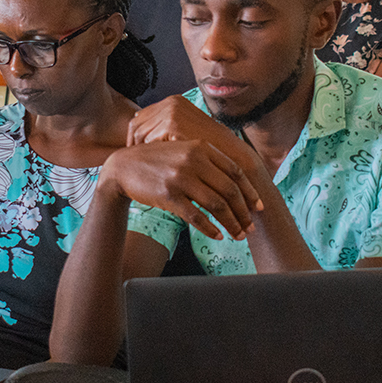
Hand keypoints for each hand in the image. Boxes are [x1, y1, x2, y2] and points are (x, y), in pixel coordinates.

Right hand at [99, 140, 261, 240]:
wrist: (123, 167)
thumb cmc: (156, 161)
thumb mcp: (182, 150)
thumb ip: (206, 159)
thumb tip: (235, 180)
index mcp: (200, 147)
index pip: (235, 171)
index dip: (250, 191)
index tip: (258, 207)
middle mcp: (193, 160)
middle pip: (229, 190)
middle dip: (244, 212)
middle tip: (251, 227)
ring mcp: (180, 177)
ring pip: (216, 205)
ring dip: (232, 223)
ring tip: (239, 235)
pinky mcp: (168, 195)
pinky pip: (196, 216)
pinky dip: (210, 228)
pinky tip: (218, 235)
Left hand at [128, 95, 263, 177]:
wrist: (231, 155)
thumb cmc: (207, 148)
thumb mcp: (185, 132)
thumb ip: (164, 128)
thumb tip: (139, 130)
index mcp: (173, 101)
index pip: (139, 118)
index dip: (134, 137)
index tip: (134, 154)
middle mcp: (171, 102)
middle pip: (136, 125)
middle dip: (133, 144)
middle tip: (133, 162)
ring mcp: (172, 111)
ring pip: (140, 134)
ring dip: (140, 151)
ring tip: (142, 166)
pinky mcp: (173, 124)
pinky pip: (149, 142)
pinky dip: (149, 155)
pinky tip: (152, 167)